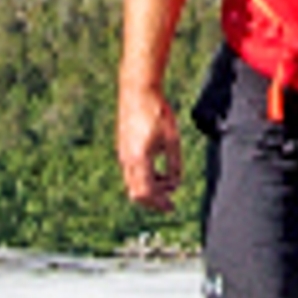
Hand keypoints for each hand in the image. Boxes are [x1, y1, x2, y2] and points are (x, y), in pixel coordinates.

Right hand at [115, 85, 186, 212]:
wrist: (138, 90)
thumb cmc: (157, 112)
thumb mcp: (173, 139)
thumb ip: (175, 164)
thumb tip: (175, 184)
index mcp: (139, 159)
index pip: (147, 193)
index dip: (159, 204)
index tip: (171, 208)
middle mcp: (126, 159)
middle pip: (136, 193)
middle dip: (153, 201)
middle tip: (168, 204)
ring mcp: (122, 153)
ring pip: (132, 183)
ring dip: (149, 188)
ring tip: (167, 184)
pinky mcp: (122, 147)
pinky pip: (130, 172)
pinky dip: (143, 178)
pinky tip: (156, 171)